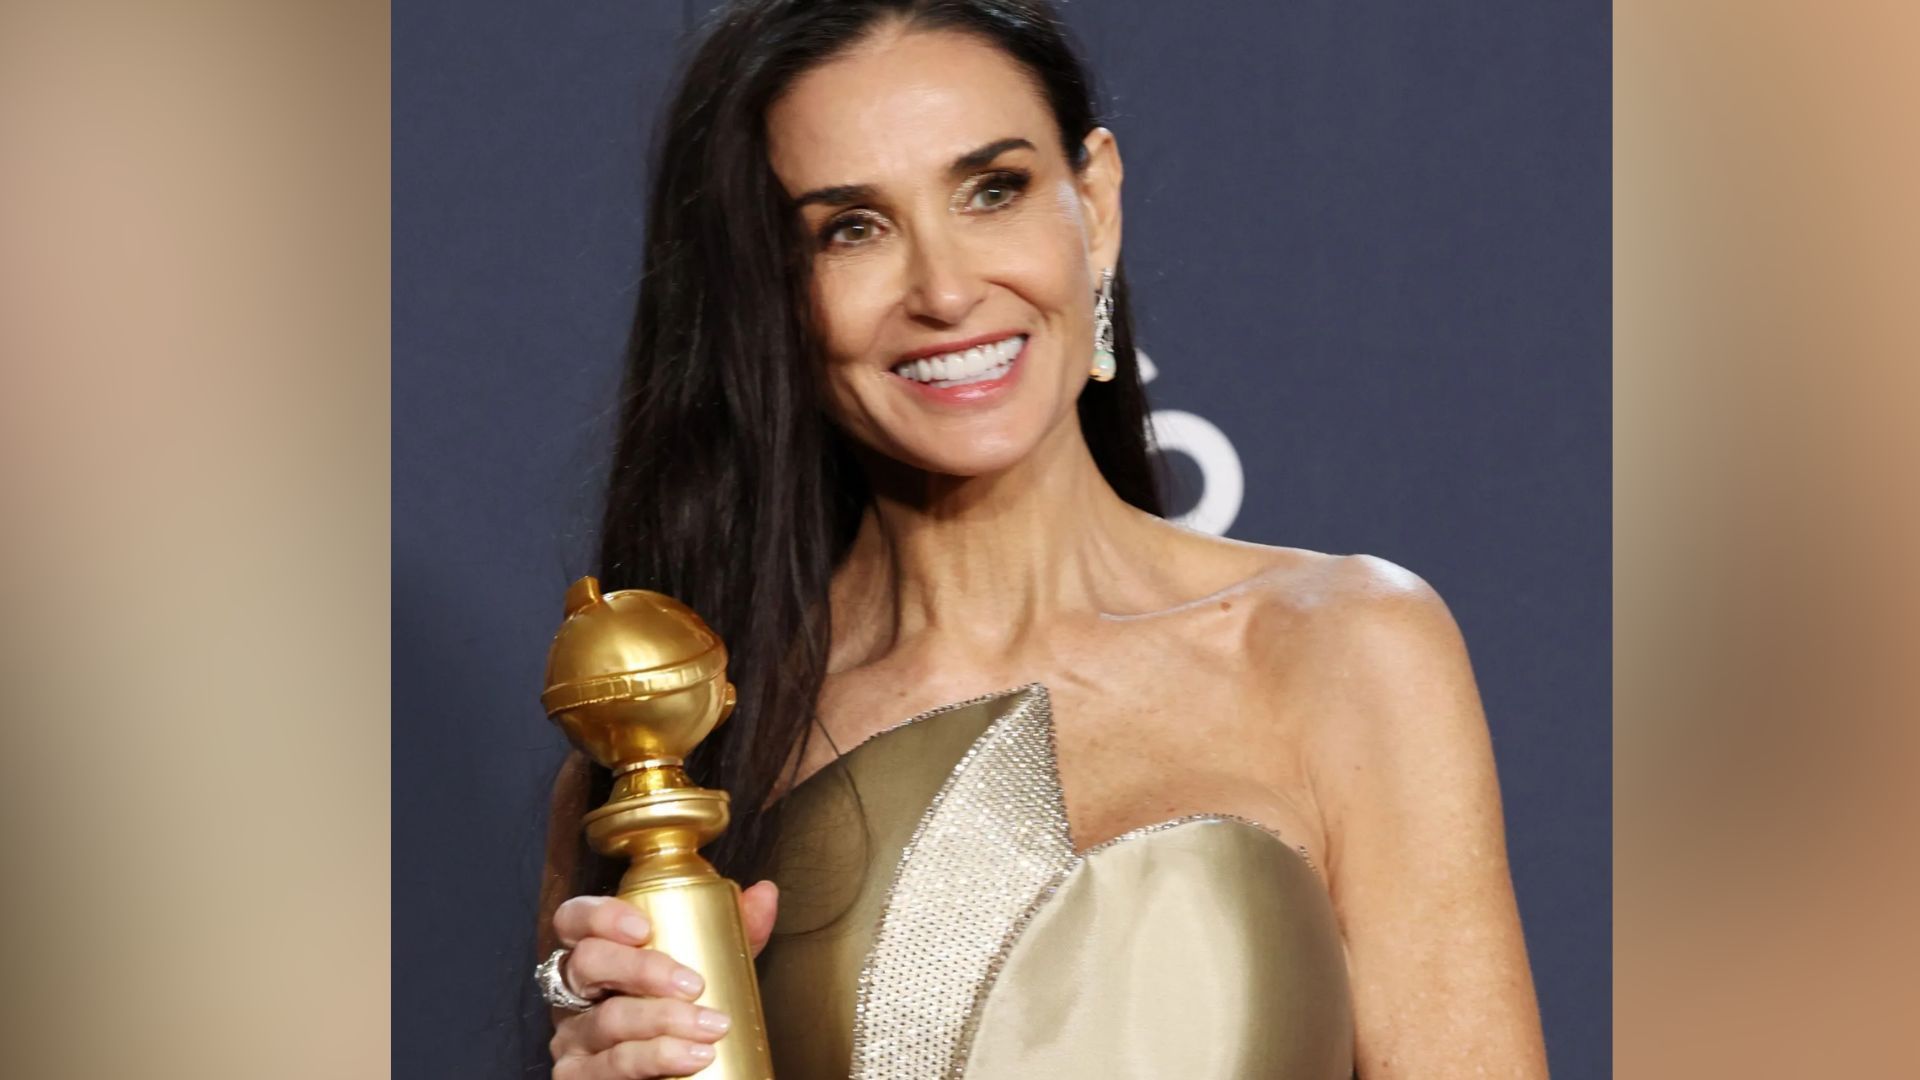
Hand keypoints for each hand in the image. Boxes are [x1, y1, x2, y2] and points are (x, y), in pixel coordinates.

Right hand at [548, 881, 779, 1078]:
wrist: (676, 1075)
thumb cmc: (679, 1012)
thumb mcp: (707, 969)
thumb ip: (731, 934)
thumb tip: (764, 895)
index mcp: (596, 954)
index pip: (575, 920)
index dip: (601, 916)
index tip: (644, 927)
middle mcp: (575, 992)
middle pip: (588, 963)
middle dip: (642, 968)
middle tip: (693, 984)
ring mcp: (572, 1037)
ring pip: (608, 1020)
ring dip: (664, 1021)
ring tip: (712, 1027)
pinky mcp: (577, 1077)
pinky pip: (610, 1067)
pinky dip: (655, 1058)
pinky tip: (691, 1057)